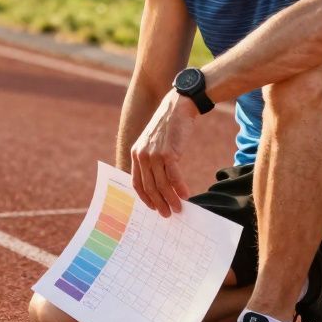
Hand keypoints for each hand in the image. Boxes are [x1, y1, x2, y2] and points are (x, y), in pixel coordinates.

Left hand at [130, 89, 197, 217]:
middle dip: (159, 203)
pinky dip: (180, 188)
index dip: (145, 198)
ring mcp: (154, 154)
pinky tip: (186, 195)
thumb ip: (151, 159)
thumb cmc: (168, 127)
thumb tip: (159, 182)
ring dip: (171, 200)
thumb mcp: (152, 142)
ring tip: (178, 208)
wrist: (178, 107)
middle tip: (167, 214)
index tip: (153, 207)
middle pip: (149, 187)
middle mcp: (142, 156)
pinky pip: (174, 177)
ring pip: (162, 185)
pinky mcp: (168, 153)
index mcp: (136, 154)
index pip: (137, 183)